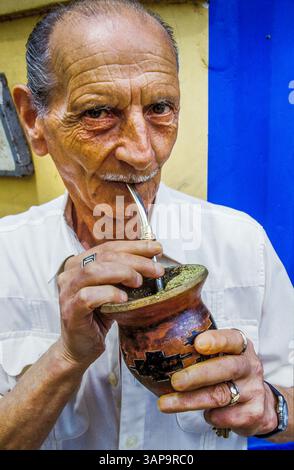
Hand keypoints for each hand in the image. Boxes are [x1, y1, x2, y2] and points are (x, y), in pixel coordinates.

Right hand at [57, 240, 163, 368]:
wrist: (80, 348)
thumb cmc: (98, 317)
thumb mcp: (113, 290)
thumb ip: (124, 275)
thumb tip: (153, 262)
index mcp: (79, 263)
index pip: (109, 247)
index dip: (134, 246)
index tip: (156, 248)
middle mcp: (70, 274)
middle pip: (104, 256)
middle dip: (135, 260)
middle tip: (156, 270)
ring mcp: (67, 292)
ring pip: (93, 271)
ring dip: (122, 273)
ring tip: (139, 282)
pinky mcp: (70, 311)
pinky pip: (88, 296)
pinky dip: (109, 294)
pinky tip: (124, 299)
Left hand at [158, 329, 277, 436]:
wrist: (259, 403)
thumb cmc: (229, 373)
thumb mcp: (221, 356)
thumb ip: (201, 351)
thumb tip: (161, 349)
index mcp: (241, 346)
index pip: (231, 339)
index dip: (216, 340)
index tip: (197, 344)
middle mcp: (250, 366)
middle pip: (226, 368)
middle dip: (198, 375)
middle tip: (175, 381)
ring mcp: (254, 389)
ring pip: (220, 395)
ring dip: (190, 401)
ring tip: (166, 403)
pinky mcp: (254, 413)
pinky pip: (227, 417)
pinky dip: (211, 416)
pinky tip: (204, 413)